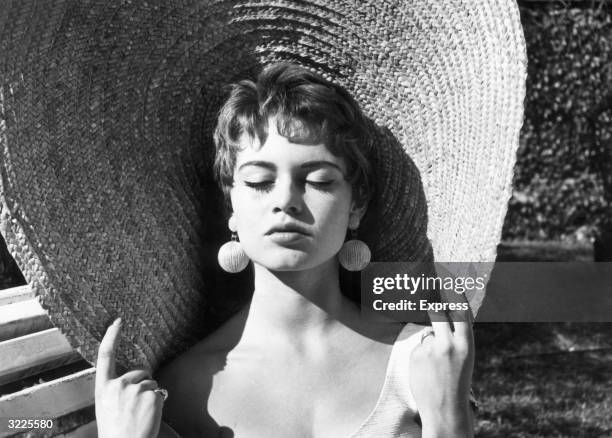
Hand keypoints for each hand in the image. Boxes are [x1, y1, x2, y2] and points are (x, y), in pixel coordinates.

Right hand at [95, 318, 163, 437]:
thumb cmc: (117, 432)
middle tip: (137, 409)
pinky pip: (160, 392)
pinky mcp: (151, 394)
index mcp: (103, 389)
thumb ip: (117, 391)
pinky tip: (149, 416)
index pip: (105, 356)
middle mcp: (117, 385)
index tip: (117, 321)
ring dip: (151, 396)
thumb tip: (136, 377)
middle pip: (140, 372)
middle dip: (143, 385)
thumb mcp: (108, 408)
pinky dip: (159, 403)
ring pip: (151, 383)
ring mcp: (134, 389)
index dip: (111, 336)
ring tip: (141, 415)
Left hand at [409, 306, 474, 437]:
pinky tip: (426, 371)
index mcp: (466, 344)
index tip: (450, 282)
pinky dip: (422, 355)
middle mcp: (448, 344)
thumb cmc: (457, 381)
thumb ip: (456, 337)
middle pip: (436, 312)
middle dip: (434, 306)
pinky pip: (419, 347)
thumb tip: (443, 316)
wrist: (445, 409)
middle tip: (431, 302)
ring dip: (431, 343)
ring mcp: (430, 349)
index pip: (460, 312)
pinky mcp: (415, 355)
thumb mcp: (464, 357)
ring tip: (436, 364)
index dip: (455, 295)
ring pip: (428, 333)